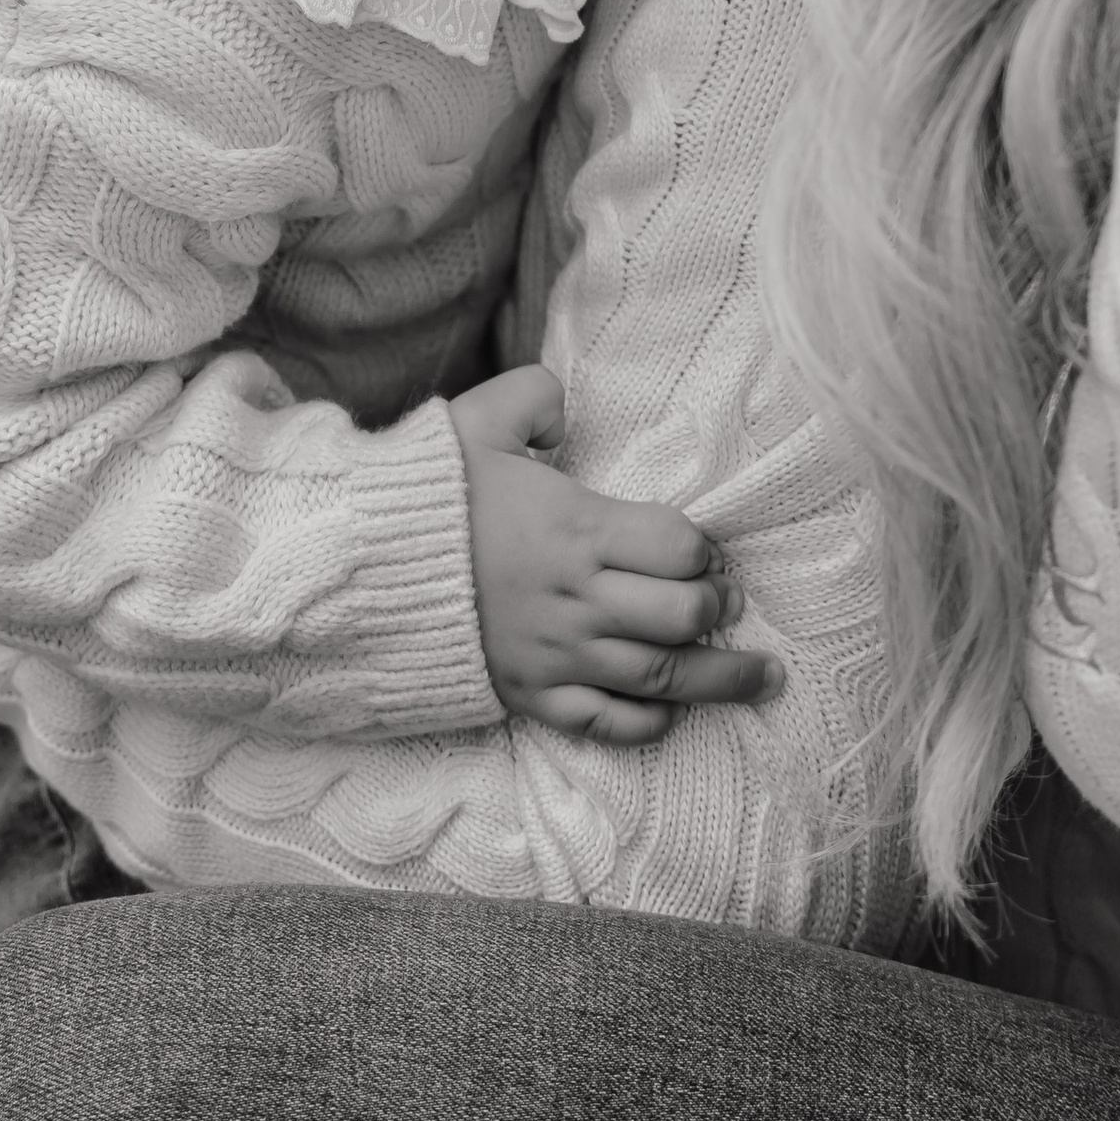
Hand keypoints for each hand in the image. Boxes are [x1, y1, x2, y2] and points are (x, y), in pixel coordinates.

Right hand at [449, 365, 778, 741]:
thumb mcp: (481, 419)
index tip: (710, 552)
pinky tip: (672, 711)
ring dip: (720, 679)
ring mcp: (556, 655)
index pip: (679, 546)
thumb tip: (567, 411)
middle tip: (730, 603)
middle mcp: (577, 599)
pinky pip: (607, 723)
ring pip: (661, 677)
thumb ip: (537, 397)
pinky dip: (648, 722)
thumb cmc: (426, 492)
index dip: (707, 549)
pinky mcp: (531, 695)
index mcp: (577, 529)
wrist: (358, 568)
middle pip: (683, 615)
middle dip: (720, 609)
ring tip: (761, 677)